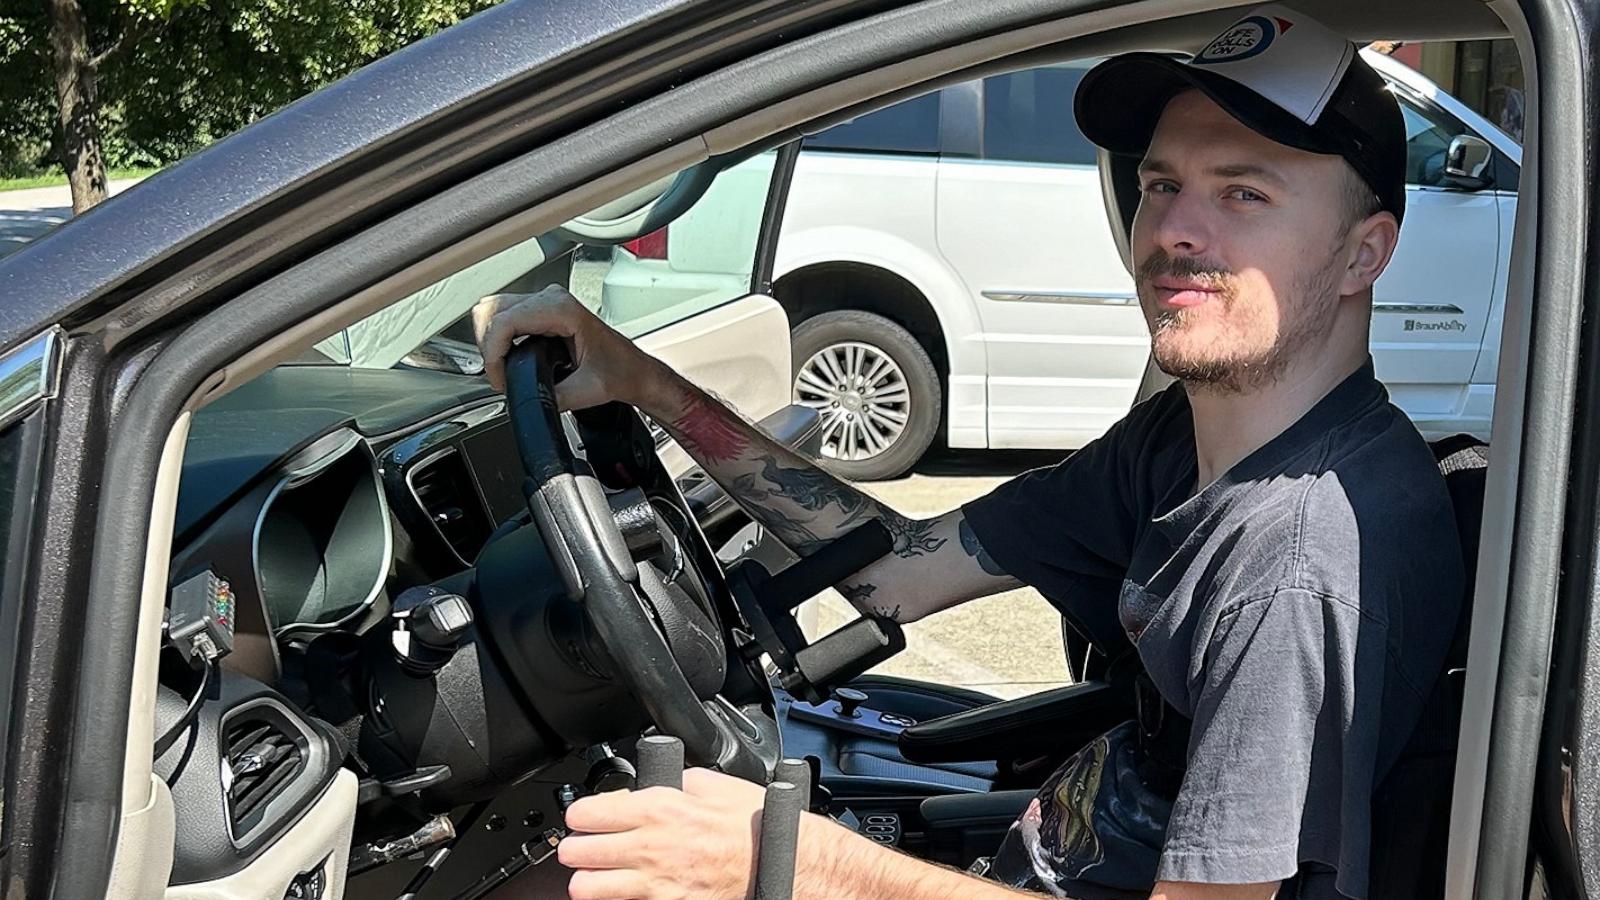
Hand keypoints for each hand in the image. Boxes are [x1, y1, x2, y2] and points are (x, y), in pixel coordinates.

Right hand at [472, 285, 670, 411]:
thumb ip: (554, 396)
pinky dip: (497, 339)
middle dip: (487, 347)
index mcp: (563, 309)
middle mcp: (552, 299)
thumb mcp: (587, 391)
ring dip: (489, 342)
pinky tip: (508, 360)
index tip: (500, 378)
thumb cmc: (620, 372)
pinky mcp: (540, 311)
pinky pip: (503, 316)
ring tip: (503, 370)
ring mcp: (545, 301)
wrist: (634, 370)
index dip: (493, 353)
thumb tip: (528, 400)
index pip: (504, 320)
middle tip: (500, 376)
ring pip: (492, 310)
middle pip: (491, 310)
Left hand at [559, 768, 771, 899]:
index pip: (586, 813)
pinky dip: (615, 898)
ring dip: (586, 878)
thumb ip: (677, 781)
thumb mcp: (712, 783)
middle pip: (577, 851)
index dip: (580, 814)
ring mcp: (654, 883)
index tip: (583, 816)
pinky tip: (622, 889)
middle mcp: (649, 847)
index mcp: (657, 809)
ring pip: (586, 886)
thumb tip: (659, 780)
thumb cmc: (748, 826)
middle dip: (574, 846)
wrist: (774, 861)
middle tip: (582, 844)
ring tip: (595, 872)